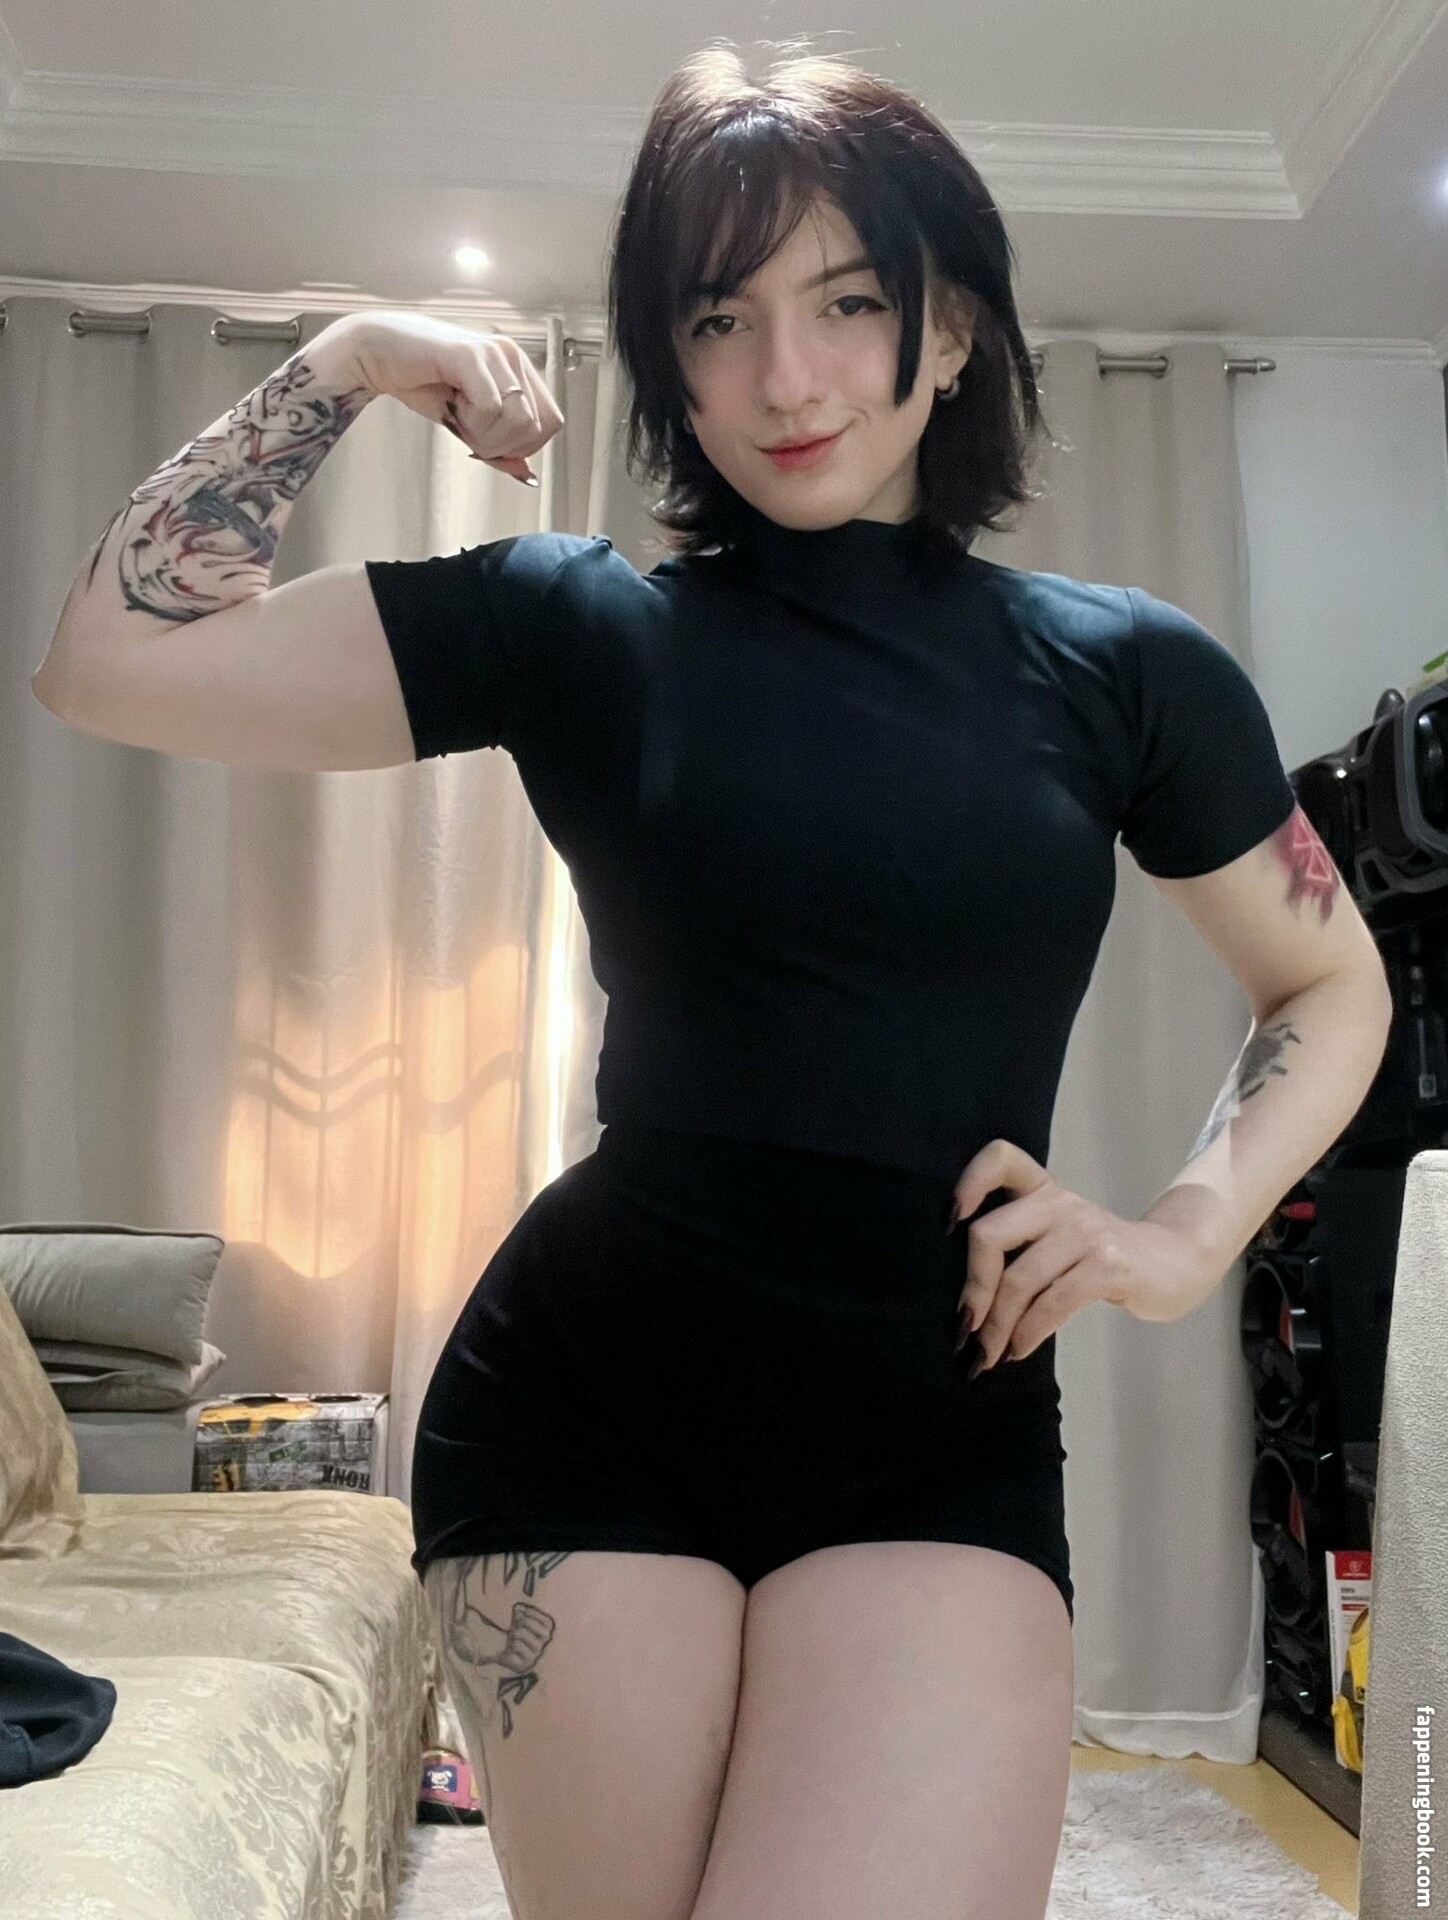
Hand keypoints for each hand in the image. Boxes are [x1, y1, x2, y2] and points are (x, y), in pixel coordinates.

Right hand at [319, 310, 563, 483]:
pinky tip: (450, 402)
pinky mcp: (470, 355)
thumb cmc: (422, 382)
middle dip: (501, 444)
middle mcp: (512, 356)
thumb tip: (526, 473)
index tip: (488, 442)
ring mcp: (494, 352)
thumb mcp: (468, 424)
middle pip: (537, 427)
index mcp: (518, 368)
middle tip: (467, 428)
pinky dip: (469, 420)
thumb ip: (499, 448)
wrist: (378, 354)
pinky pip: (490, 408)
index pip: (552, 421)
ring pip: (518, 420)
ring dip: (484, 433)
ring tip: (457, 412)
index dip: (523, 445)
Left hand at [949, 1139, 1223, 1368]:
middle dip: (972, 1289)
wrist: (1176, 1262)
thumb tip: (964, 1301)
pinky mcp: (1108, 1264)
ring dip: (995, 1327)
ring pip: (1018, 1279)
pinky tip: (1017, 1352)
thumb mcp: (1059, 1236)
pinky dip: (1027, 1334)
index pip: (1001, 1159)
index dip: (970, 1182)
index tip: (948, 1223)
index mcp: (1043, 1191)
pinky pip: (1052, 1303)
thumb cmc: (1102, 1257)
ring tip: (985, 1355)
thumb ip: (1020, 1246)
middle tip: (963, 1328)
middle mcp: (1060, 1204)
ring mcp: (1085, 1231)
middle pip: (990, 1234)